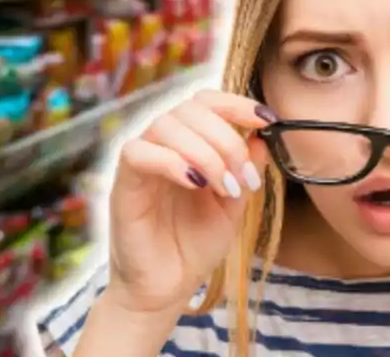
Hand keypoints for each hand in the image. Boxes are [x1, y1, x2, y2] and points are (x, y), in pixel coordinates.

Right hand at [106, 91, 275, 314]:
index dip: (236, 103)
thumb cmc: (196, 244)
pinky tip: (196, 184)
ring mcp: (142, 160)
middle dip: (227, 138)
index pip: (208, 101)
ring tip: (224, 187)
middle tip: (244, 176)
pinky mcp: (123, 182)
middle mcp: (164, 144)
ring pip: (167, 125)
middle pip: (191, 109)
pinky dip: (173, 161)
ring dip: (205, 152)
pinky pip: (139, 152)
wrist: (167, 288)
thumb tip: (261, 135)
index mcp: (190, 142)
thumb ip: (247, 169)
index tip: (266, 119)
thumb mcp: (235, 204)